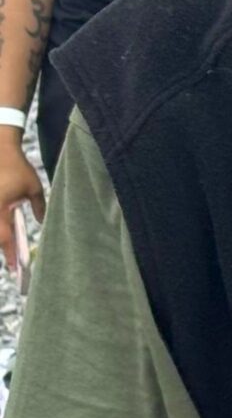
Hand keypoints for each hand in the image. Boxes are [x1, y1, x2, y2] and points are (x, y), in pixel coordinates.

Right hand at [0, 146, 43, 272]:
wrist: (0, 148)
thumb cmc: (18, 168)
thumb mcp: (34, 188)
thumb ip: (39, 207)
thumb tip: (42, 224)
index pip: (5, 238)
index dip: (10, 255)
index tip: (15, 269)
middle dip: (4, 252)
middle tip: (13, 267)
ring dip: (2, 240)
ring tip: (12, 253)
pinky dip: (0, 229)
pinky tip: (6, 234)